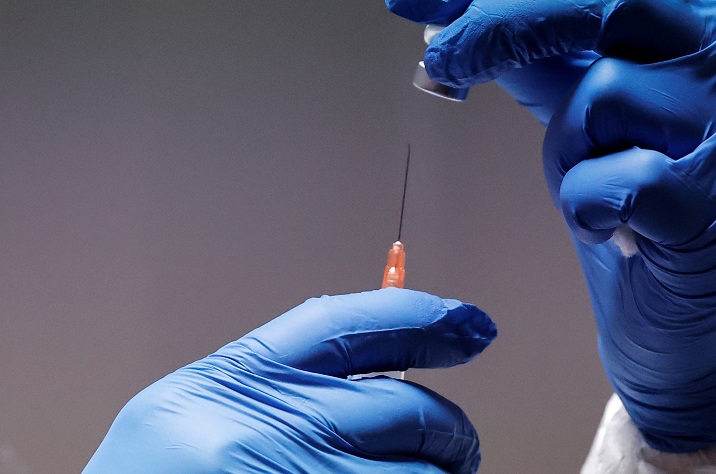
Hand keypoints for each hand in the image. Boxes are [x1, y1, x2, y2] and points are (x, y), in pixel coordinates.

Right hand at [83, 289, 495, 472]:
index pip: (355, 323)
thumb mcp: (201, 414)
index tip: (471, 324)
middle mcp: (266, 429)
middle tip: (459, 445)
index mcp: (236, 381)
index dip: (425, 314)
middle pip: (406, 406)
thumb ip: (285, 387)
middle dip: (452, 429)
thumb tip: (395, 374)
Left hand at [386, 0, 715, 451]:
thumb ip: (545, 63)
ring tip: (594, 190)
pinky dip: (588, 204)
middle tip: (438, 56)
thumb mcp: (593, 122)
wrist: (710, 326)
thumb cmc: (649, 218)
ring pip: (603, 93)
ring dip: (566, 149)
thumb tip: (454, 17)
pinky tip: (613, 230)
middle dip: (502, 20)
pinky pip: (614, 178)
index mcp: (701, 27)